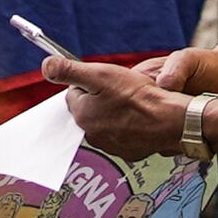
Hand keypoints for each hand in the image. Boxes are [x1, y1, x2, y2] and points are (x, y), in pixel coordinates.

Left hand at [48, 49, 193, 155]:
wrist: (171, 122)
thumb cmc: (139, 97)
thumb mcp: (101, 74)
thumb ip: (70, 70)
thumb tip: (46, 66)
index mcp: (82, 114)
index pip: (75, 93)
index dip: (91, 82)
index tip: (108, 80)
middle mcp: (91, 133)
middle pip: (90, 109)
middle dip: (102, 99)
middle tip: (123, 90)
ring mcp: (109, 145)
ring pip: (105, 122)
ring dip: (115, 113)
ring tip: (134, 104)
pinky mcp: (127, 151)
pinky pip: (122, 135)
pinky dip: (129, 126)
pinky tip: (141, 118)